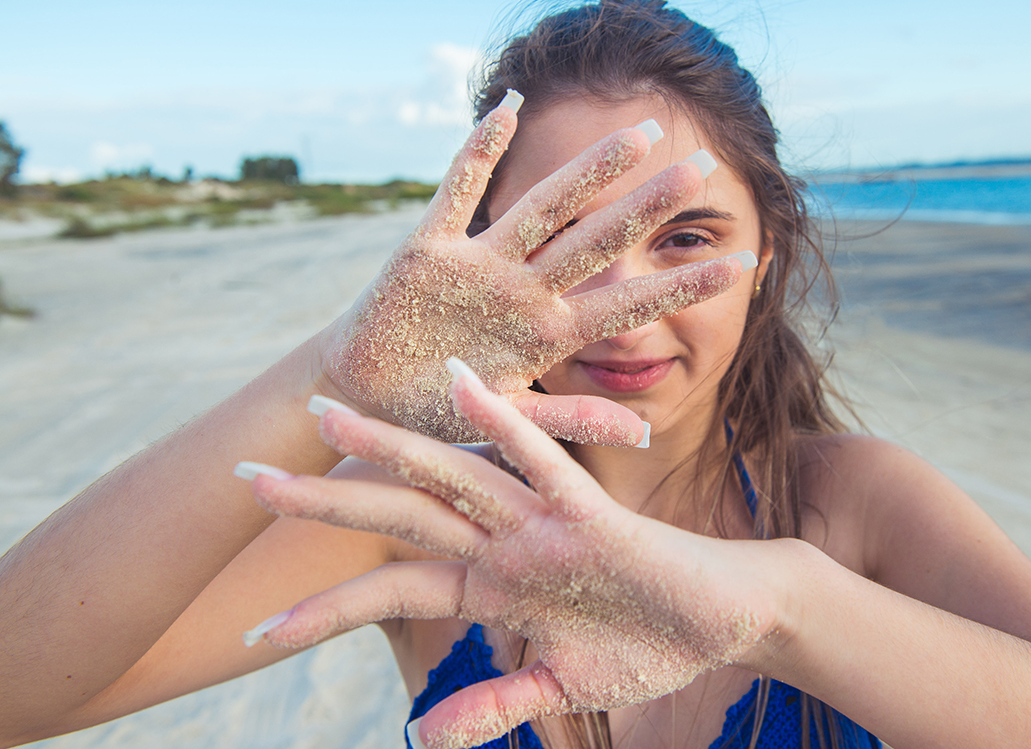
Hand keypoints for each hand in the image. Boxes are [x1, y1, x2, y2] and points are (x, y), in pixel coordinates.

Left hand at [244, 362, 776, 748]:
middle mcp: (502, 543)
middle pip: (399, 515)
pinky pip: (542, 462)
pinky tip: (464, 384)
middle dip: (323, 502)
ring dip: (389, 448)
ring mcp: (542, 523)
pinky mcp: (592, 514)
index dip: (324, 608)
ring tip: (326, 418)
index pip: (390, 586)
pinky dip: (504, 425)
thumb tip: (420, 736)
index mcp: (488, 583)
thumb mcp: (557, 684)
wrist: (718, 622)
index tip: (256, 630)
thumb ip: (491, 703)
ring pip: (452, 477)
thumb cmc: (644, 646)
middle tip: (245, 478)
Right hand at [319, 94, 749, 445]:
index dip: (684, 283)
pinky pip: (454, 195)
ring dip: (586, 172)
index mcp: (548, 332)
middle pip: (597, 240)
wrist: (367, 402)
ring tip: (637, 135)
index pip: (628, 302)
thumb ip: (570, 419)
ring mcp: (479, 267)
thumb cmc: (438, 413)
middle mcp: (524, 291)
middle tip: (703, 166)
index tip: (745, 261)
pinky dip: (476, 155)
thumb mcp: (504, 421)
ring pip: (543, 210)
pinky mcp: (425, 252)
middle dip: (647, 206)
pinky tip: (508, 111)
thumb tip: (646, 431)